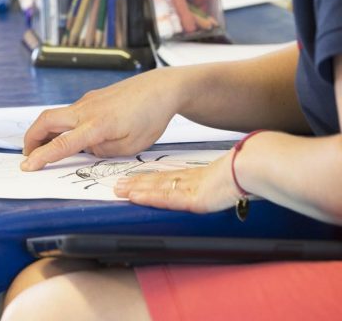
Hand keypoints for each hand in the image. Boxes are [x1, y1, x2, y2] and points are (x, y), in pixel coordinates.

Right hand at [21, 69, 176, 170]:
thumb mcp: (130, 147)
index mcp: (96, 125)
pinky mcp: (91, 98)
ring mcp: (86, 101)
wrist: (159, 89)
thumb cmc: (149, 118)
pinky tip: (68, 136)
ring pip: (55, 115)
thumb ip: (103, 151)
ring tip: (44, 148)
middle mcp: (85, 110)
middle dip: (31, 139)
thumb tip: (86, 149)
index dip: (42, 156)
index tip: (27, 166)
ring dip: (44, 131)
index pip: (61, 143)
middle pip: (45, 120)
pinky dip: (60, 125)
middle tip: (27, 156)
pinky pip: (69, 113)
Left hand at [113, 150, 240, 213]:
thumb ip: (216, 183)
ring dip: (136, 190)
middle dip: (135, 184)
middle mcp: (187, 181)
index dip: (147, 179)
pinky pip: (164, 198)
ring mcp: (188, 189)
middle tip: (117, 185)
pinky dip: (148, 197)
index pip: (165, 179)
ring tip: (120, 190)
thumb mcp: (225, 179)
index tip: (132, 180)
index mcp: (194, 177)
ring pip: (155, 189)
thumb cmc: (242, 172)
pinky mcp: (191, 198)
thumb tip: (215, 186)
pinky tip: (135, 197)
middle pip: (155, 182)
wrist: (249, 168)